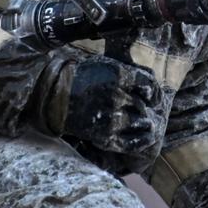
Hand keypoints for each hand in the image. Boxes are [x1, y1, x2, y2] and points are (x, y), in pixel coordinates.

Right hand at [52, 55, 165, 170]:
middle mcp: (116, 96)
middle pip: (143, 105)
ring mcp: (111, 118)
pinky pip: (133, 142)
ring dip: (140, 122)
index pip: (149, 85)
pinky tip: (140, 136)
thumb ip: (128, 72)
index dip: (153, 93)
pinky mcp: (105, 136)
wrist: (54, 97)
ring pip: (141, 123)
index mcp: (117, 76)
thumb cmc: (81, 78)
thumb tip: (151, 85)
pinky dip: (140, 140)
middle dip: (141, 108)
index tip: (150, 97)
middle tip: (133, 108)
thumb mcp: (104, 65)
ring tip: (134, 120)